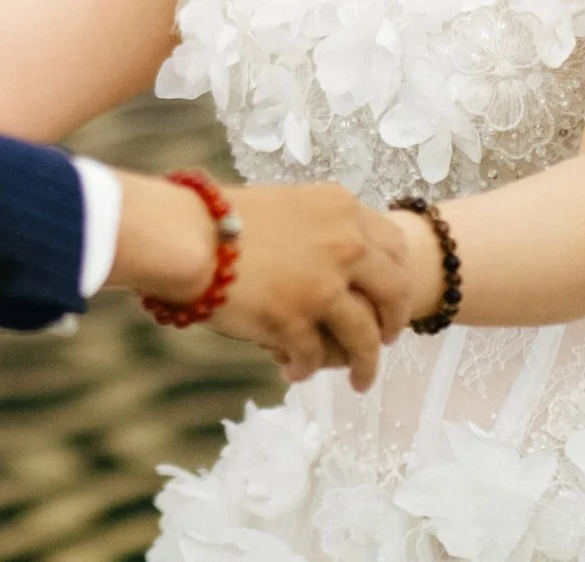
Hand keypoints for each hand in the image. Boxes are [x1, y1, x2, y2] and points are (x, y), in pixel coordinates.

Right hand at [203, 185, 409, 391]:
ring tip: (361, 380)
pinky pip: (316, 356)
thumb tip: (337, 264)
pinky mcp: (297, 321)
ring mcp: (323, 286)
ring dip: (366, 364)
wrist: (187, 237)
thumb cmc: (220, 218)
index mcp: (342, 209)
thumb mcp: (285, 205)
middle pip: (395, 294)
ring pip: (366, 338)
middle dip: (395, 322)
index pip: (395, 245)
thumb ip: (320, 228)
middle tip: (389, 339)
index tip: (390, 296)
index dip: (397, 276)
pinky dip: (308, 367)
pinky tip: (296, 371)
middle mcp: (344, 245)